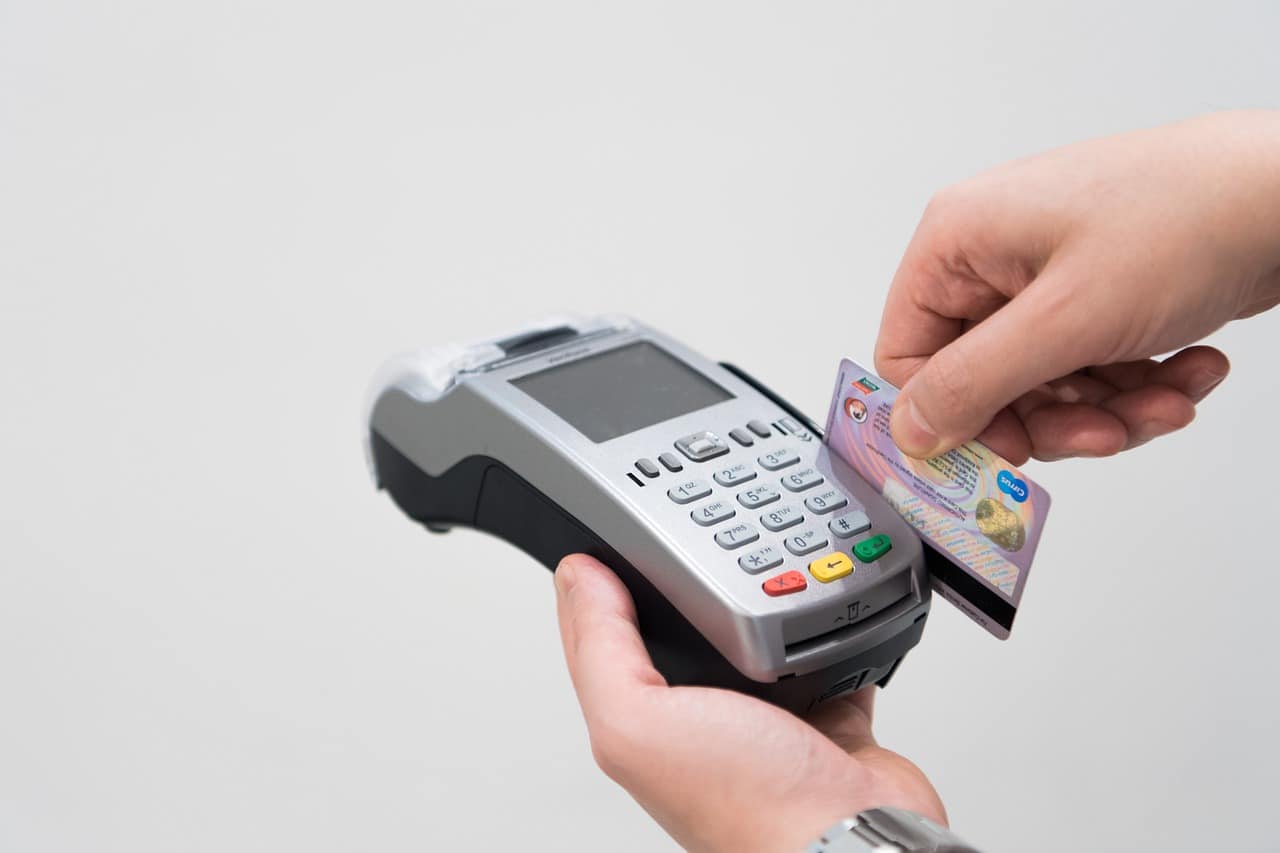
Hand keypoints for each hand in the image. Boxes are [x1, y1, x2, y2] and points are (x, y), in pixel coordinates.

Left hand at [554, 554, 944, 852]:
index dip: (596, 584)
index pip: (602, 638)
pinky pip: (819, 651)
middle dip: (682, 582)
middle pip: (680, 628)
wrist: (855, 838)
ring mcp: (766, 716)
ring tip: (749, 553)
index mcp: (646, 722)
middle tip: (684, 531)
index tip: (605, 534)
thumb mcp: (640, 721)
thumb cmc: (749, 805)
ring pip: (751, 633)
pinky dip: (823, 625)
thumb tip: (577, 579)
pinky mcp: (825, 713)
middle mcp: (702, 720)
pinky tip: (820, 599)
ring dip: (753, 597)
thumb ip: (603, 650)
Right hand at [876, 110, 1279, 462]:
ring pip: (1042, 382)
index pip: (908, 354)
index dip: (951, 413)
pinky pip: (1088, 365)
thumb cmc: (1190, 216)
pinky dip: (1136, 382)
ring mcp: (1046, 273)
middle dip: (1054, 416)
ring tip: (1165, 397)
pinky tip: (1185, 370)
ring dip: (1108, 406)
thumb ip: (974, 383)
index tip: (1004, 451)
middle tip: (1103, 431)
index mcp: (959, 240)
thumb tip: (909, 430)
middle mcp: (993, 255)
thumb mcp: (1066, 320)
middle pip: (984, 379)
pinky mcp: (1095, 291)